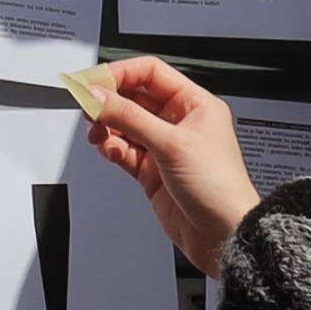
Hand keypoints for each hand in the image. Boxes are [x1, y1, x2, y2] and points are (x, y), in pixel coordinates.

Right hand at [79, 55, 257, 277]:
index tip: (93, 82)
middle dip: (109, 102)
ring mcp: (164, 147)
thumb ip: (129, 117)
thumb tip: (96, 95)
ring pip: (124, 125)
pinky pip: (123, 150)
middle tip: (88, 107)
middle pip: (133, 98)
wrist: (222, 235)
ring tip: (99, 134)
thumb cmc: (219, 188)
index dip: (120, 74)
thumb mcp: (171, 144)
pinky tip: (111, 152)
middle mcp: (179, 122)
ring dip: (107, 127)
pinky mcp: (152, 171)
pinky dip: (112, 149)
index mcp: (194, 104)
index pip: (150, 73)